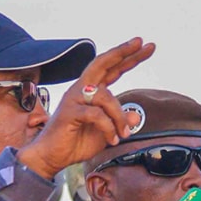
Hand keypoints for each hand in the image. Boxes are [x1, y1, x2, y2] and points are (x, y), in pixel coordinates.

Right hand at [16, 38, 157, 179]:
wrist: (53, 157)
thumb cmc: (77, 142)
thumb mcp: (107, 132)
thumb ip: (120, 123)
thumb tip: (135, 117)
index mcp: (91, 91)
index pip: (112, 69)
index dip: (128, 58)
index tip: (147, 46)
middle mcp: (82, 89)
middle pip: (102, 63)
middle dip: (123, 52)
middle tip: (141, 43)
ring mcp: (74, 98)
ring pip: (106, 96)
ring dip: (119, 117)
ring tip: (124, 135)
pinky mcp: (69, 111)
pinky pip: (97, 114)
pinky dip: (108, 127)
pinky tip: (112, 139)